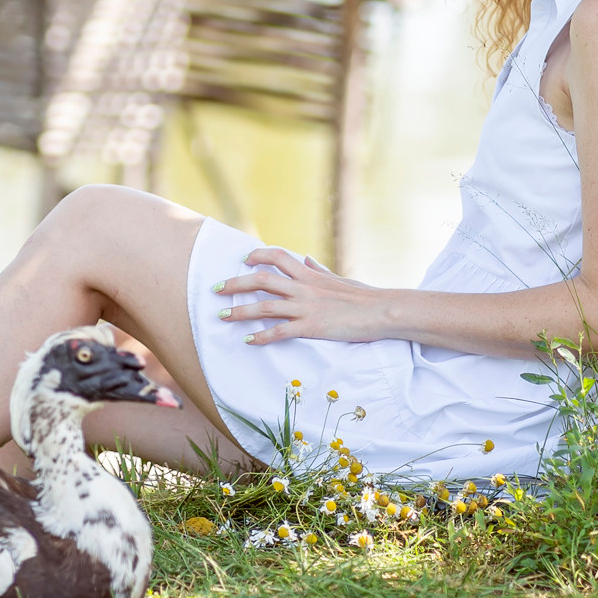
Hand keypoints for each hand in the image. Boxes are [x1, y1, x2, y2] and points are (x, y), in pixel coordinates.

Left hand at [212, 247, 392, 345]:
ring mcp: (306, 307)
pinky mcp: (311, 327)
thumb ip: (319, 271)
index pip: (277, 256)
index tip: (243, 260)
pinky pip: (280, 332)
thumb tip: (307, 260)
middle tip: (216, 290)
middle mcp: (303, 288)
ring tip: (222, 317)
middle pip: (261, 280)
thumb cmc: (364, 296)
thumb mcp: (339, 279)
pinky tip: (248, 341)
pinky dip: (261, 336)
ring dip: (239, 312)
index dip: (257, 256)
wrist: (382, 311)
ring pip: (264, 306)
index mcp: (309, 275)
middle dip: (235, 284)